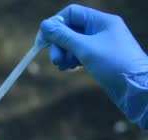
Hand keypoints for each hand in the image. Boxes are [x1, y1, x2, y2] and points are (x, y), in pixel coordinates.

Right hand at [40, 4, 147, 127]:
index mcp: (101, 21)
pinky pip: (78, 53)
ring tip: (64, 67)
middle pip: (69, 29)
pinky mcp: (99, 56)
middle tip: (56, 61)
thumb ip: (63, 36)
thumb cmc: (113, 64)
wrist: (135, 87)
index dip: (55, 25)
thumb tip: (44, 24)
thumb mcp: (84, 49)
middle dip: (59, 45)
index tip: (42, 42)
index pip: (71, 13)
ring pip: (72, 43)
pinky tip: (70, 69)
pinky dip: (71, 60)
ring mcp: (100, 43)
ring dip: (64, 53)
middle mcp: (100, 29)